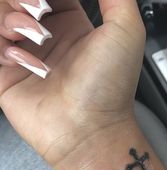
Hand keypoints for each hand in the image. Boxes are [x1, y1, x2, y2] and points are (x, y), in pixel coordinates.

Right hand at [0, 0, 144, 166]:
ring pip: (1, 17)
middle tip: (39, 9)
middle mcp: (47, 40)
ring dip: (13, 17)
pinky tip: (21, 58)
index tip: (45, 1)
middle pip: (20, 0)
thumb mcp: (126, 31)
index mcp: (73, 26)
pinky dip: (3, 45)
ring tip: (34, 34)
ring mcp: (26, 57)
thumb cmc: (110, 89)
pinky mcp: (6, 77)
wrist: (89, 131)